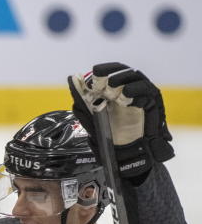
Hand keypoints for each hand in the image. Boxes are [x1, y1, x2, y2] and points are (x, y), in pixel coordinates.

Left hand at [67, 62, 173, 177]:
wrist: (125, 153)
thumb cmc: (110, 134)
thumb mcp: (91, 117)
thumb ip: (82, 101)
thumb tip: (72, 80)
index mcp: (115, 91)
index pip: (112, 72)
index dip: (104, 70)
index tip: (93, 71)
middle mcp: (129, 90)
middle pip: (124, 72)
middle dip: (111, 71)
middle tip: (100, 74)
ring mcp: (141, 95)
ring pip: (136, 78)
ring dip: (123, 79)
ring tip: (112, 85)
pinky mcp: (152, 103)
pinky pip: (147, 92)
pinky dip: (136, 91)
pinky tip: (126, 95)